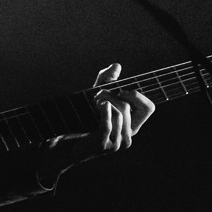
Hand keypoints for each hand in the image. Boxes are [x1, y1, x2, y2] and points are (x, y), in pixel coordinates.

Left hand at [36, 63, 154, 185]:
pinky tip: (95, 106)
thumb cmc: (80, 118)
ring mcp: (117, 143)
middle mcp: (128, 136)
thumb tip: (117, 65)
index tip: (120, 90)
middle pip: (128, 105)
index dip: (137, 96)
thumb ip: (106, 79)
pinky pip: (109, 121)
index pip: (149, 108)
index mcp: (132, 126)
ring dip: (102, 102)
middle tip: (96, 98)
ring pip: (119, 111)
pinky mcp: (104, 145)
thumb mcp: (95, 94)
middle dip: (110, 95)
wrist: (62, 141)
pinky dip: (103, 109)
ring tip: (91, 106)